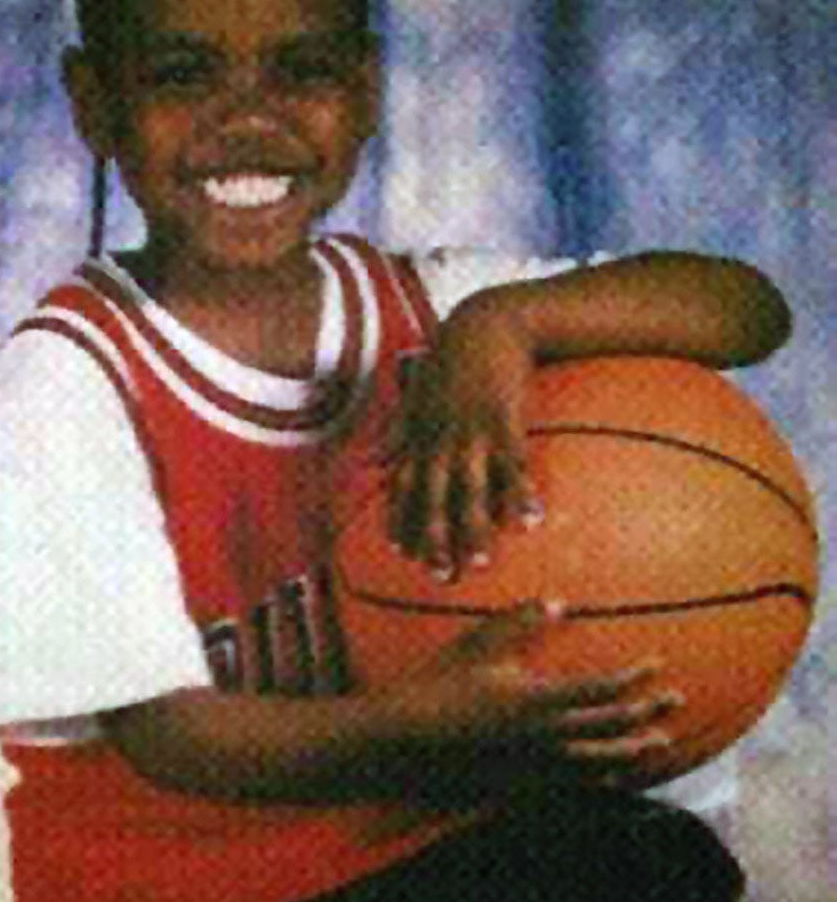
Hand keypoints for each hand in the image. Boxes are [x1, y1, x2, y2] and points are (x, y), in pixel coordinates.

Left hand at [387, 302, 541, 579]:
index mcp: (420, 436)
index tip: (403, 556)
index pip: (405, 488)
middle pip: (434, 497)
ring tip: (480, 563)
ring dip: (474, 527)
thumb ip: (394, 432)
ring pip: (470, 488)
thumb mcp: (414, 396)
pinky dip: (520, 493)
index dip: (403, 520)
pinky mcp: (503, 419)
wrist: (486, 323)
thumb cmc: (451, 362)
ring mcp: (471, 431)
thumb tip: (370, 462)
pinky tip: (531, 521)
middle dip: (435, 538)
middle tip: (441, 577)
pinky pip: (513, 464)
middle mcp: (440, 439)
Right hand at [396, 603, 682, 795]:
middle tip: (676, 702)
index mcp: (539, 698)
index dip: (635, 676)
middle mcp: (546, 736)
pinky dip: (598, 779)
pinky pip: (571, 784)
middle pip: (611, 725)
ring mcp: (535, 766)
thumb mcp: (477, 647)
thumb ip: (518, 623)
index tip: (658, 663)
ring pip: (599, 760)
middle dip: (647, 711)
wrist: (402, 742)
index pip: (602, 687)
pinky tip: (611, 778)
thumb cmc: (436, 688)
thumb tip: (557, 603)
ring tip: (657, 744)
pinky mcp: (520, 785)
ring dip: (632, 750)